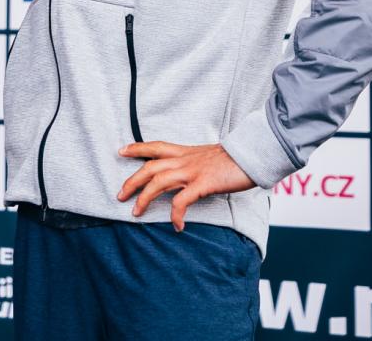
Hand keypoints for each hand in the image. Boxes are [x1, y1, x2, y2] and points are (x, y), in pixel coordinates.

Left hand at [116, 142, 253, 231]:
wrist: (251, 155)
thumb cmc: (233, 159)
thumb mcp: (208, 157)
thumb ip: (196, 163)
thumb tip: (190, 173)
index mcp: (185, 152)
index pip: (156, 147)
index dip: (137, 148)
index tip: (121, 151)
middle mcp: (184, 160)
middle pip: (149, 168)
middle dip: (132, 181)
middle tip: (120, 196)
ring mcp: (192, 171)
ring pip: (158, 182)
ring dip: (144, 198)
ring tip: (136, 213)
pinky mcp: (203, 184)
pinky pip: (182, 201)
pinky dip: (176, 214)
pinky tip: (176, 226)